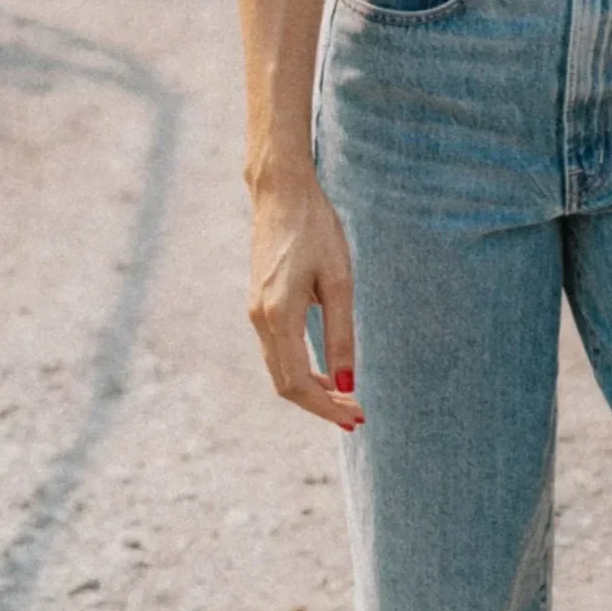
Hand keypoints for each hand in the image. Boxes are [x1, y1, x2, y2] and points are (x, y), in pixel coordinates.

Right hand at [247, 170, 364, 430]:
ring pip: (279, 369)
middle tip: (356, 416)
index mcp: (279, 315)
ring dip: (311, 390)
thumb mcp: (339, 281)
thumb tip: (346, 385)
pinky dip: (300, 370)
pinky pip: (276, 351)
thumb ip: (341, 335)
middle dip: (320, 405)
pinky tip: (326, 371)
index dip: (325, 407)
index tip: (355, 418)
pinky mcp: (259, 303)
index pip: (298, 383)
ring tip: (346, 398)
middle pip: (285, 384)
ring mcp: (255, 311)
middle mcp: (260, 319)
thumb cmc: (316, 229)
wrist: (281, 192)